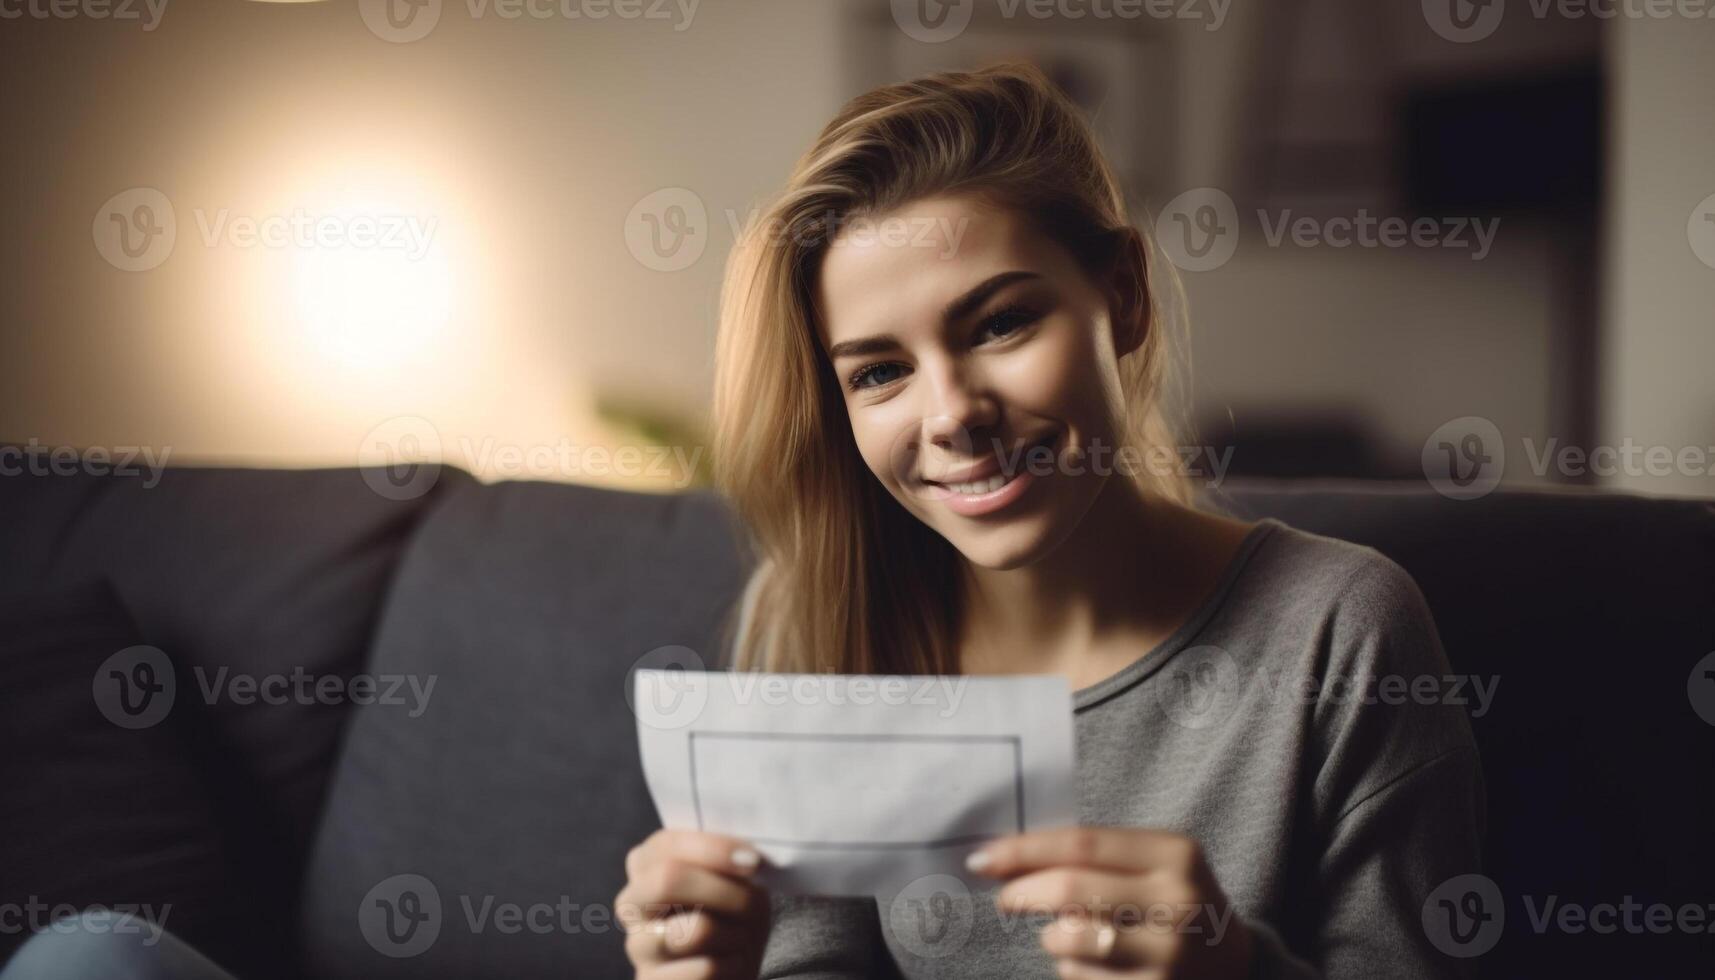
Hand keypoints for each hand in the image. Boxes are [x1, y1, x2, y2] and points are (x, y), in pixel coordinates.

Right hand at [616, 829, 771, 979]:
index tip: (753, 861)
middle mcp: (632, 902)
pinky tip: (730, 965)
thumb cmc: (734, 922)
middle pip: (667, 880)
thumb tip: (743, 857)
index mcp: (648, 866)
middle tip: (753, 904)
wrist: (730, 973)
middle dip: (722, 890)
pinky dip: (733, 965)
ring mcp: (638, 945)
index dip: (712, 849)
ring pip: (694, 929)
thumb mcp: (738, 885)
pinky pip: (705, 968)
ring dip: (734, 933)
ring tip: (739, 940)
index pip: (666, 844)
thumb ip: (729, 865)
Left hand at [967, 827, 1254, 979]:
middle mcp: (1178, 901)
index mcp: (1176, 854)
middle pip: (1070, 888)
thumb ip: (1097, 857)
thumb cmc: (1174, 903)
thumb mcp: (1156, 866)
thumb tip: (1008, 855)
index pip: (1082, 843)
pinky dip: (1071, 968)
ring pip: (1070, 939)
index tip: (982, 858)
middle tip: (1004, 898)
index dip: (1024, 850)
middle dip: (1021, 892)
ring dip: (1050, 938)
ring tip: (1060, 935)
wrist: (1235, 965)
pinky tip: (1088, 964)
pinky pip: (1081, 978)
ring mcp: (1171, 955)